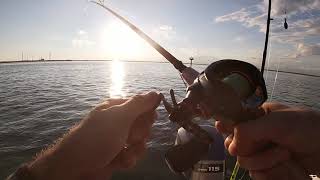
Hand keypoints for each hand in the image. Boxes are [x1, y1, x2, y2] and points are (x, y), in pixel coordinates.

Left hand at [28, 92, 160, 179]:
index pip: (140, 105)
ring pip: (140, 142)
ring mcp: (117, 139)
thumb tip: (155, 93)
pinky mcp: (116, 155)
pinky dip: (129, 159)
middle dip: (142, 133)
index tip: (150, 119)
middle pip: (142, 124)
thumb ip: (139, 105)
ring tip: (126, 152)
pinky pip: (132, 155)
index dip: (148, 112)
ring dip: (136, 149)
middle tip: (132, 137)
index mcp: (116, 108)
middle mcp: (117, 122)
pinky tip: (122, 161)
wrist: (75, 166)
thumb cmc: (97, 137)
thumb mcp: (120, 117)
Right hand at [216, 102, 319, 178]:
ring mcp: (261, 153)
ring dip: (267, 162)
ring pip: (246, 164)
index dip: (226, 130)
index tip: (228, 134)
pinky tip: (286, 167)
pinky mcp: (269, 169)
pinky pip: (258, 176)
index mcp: (254, 118)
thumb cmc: (307, 128)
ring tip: (287, 155)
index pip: (229, 123)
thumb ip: (249, 130)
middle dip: (253, 151)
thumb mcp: (278, 123)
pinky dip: (272, 174)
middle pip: (235, 148)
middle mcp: (255, 135)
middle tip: (272, 146)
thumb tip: (231, 148)